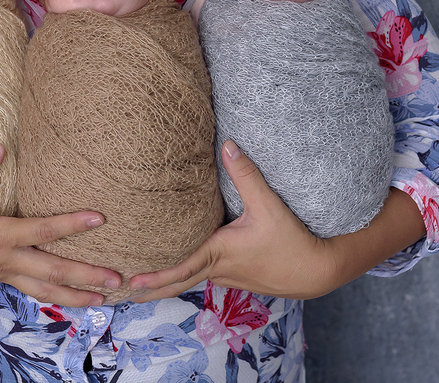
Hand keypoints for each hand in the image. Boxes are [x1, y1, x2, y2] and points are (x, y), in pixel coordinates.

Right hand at [0, 144, 122, 304]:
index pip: (43, 231)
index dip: (72, 224)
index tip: (99, 219)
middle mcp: (4, 260)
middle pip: (53, 271)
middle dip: (87, 275)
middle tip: (117, 278)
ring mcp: (0, 274)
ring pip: (43, 289)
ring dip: (75, 295)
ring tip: (103, 299)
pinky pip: (30, 289)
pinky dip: (52, 295)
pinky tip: (68, 295)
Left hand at [126, 140, 340, 300]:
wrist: (317, 270)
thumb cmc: (293, 241)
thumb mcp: (269, 206)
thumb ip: (246, 175)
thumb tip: (228, 146)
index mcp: (220, 254)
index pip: (181, 268)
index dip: (156, 276)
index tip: (133, 282)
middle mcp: (219, 270)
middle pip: (177, 283)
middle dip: (150, 289)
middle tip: (121, 291)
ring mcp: (228, 277)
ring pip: (191, 279)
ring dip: (167, 281)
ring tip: (142, 280)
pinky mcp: (237, 276)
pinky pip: (206, 275)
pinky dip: (187, 275)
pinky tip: (182, 266)